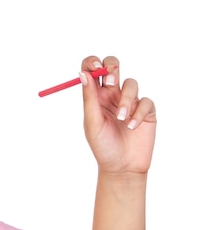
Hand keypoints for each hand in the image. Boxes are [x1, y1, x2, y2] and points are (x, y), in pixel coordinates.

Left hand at [80, 56, 156, 175]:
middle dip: (112, 68)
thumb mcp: (92, 121)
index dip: (92, 63)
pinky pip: (145, 101)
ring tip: (121, 119)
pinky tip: (132, 127)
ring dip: (126, 100)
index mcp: (95, 95)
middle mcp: (112, 94)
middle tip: (110, 82)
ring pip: (131, 83)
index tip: (94, 67)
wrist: (121, 167)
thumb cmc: (102, 146)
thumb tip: (82, 74)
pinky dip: (139, 112)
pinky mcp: (146, 110)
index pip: (92, 69)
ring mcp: (130, 101)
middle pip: (113, 66)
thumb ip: (88, 98)